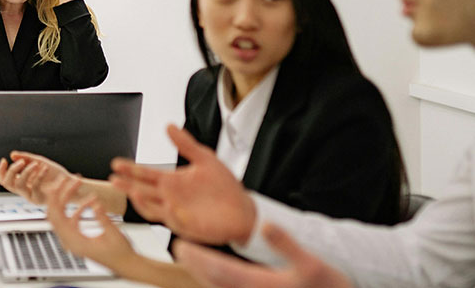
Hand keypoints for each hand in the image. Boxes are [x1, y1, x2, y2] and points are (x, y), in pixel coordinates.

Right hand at [0, 151, 79, 204]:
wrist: (71, 184)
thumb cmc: (56, 174)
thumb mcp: (40, 162)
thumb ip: (26, 158)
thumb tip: (12, 154)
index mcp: (23, 182)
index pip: (4, 180)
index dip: (1, 171)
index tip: (4, 159)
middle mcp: (24, 190)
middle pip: (7, 184)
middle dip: (11, 170)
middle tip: (21, 162)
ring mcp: (31, 195)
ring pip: (19, 185)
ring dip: (25, 172)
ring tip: (35, 163)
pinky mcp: (40, 198)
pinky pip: (34, 186)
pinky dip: (38, 175)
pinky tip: (45, 167)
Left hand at [45, 176, 137, 274]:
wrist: (126, 264)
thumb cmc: (121, 253)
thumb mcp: (113, 234)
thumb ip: (103, 219)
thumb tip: (95, 204)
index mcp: (76, 242)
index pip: (57, 218)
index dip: (54, 200)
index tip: (56, 185)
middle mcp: (71, 242)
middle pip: (55, 214)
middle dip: (59, 194)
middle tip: (65, 179)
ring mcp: (73, 239)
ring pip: (62, 215)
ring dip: (68, 199)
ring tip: (77, 184)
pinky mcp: (78, 237)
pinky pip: (71, 219)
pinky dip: (78, 207)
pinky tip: (89, 200)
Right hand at [110, 124, 255, 244]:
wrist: (243, 209)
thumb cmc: (224, 187)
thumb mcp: (204, 158)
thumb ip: (185, 144)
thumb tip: (169, 126)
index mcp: (172, 181)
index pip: (146, 174)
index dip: (131, 169)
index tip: (116, 163)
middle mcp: (170, 197)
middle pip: (142, 191)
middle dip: (127, 185)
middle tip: (114, 179)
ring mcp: (177, 213)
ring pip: (151, 209)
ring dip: (141, 201)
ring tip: (133, 191)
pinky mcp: (188, 226)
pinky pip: (173, 221)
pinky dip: (168, 214)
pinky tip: (167, 205)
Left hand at [174, 223, 352, 287]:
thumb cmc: (329, 287)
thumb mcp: (312, 264)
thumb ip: (286, 244)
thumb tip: (264, 225)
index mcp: (262, 285)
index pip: (220, 270)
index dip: (198, 258)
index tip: (181, 246)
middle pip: (216, 280)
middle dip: (195, 265)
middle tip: (178, 248)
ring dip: (204, 274)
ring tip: (191, 259)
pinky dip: (219, 280)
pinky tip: (217, 274)